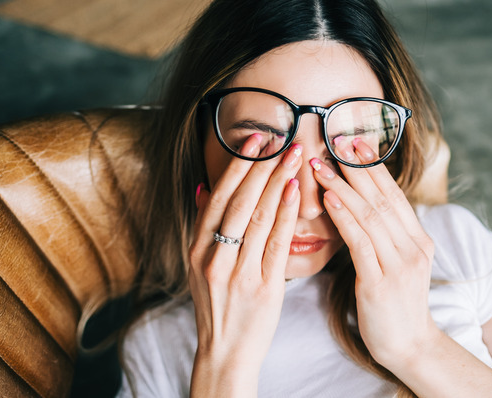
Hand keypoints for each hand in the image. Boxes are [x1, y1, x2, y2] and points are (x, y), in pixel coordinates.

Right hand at [188, 135, 302, 395]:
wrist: (225, 352)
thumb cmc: (217, 305)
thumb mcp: (198, 266)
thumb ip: (202, 227)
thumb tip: (202, 187)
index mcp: (197, 250)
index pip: (217, 198)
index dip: (237, 167)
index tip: (254, 140)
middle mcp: (214, 258)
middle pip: (238, 202)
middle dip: (260, 166)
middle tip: (280, 138)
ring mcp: (238, 273)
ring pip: (258, 218)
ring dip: (277, 181)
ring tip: (294, 155)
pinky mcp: (263, 287)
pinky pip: (275, 243)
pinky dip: (284, 214)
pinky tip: (294, 191)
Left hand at [310, 138, 440, 372]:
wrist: (409, 346)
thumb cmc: (394, 304)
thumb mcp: (396, 264)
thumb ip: (385, 235)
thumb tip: (361, 204)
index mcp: (419, 240)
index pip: (393, 194)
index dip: (373, 167)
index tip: (354, 142)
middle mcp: (414, 247)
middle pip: (382, 197)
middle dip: (357, 167)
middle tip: (335, 141)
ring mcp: (400, 265)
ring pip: (370, 215)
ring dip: (343, 187)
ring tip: (320, 165)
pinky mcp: (381, 283)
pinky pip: (360, 242)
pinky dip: (344, 217)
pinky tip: (328, 199)